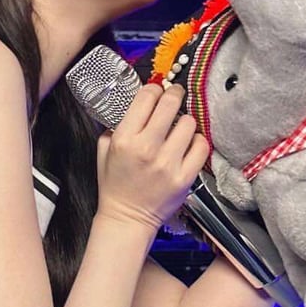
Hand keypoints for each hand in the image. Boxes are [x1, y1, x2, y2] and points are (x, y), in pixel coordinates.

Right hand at [95, 82, 208, 229]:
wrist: (127, 218)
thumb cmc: (115, 184)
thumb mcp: (104, 151)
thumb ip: (116, 125)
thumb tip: (136, 104)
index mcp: (124, 139)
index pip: (146, 98)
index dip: (154, 88)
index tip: (157, 89)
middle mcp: (147, 149)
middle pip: (170, 104)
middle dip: (174, 94)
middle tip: (174, 95)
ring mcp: (168, 164)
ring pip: (189, 123)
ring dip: (184, 122)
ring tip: (179, 128)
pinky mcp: (185, 177)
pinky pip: (201, 146)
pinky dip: (197, 141)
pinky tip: (188, 144)